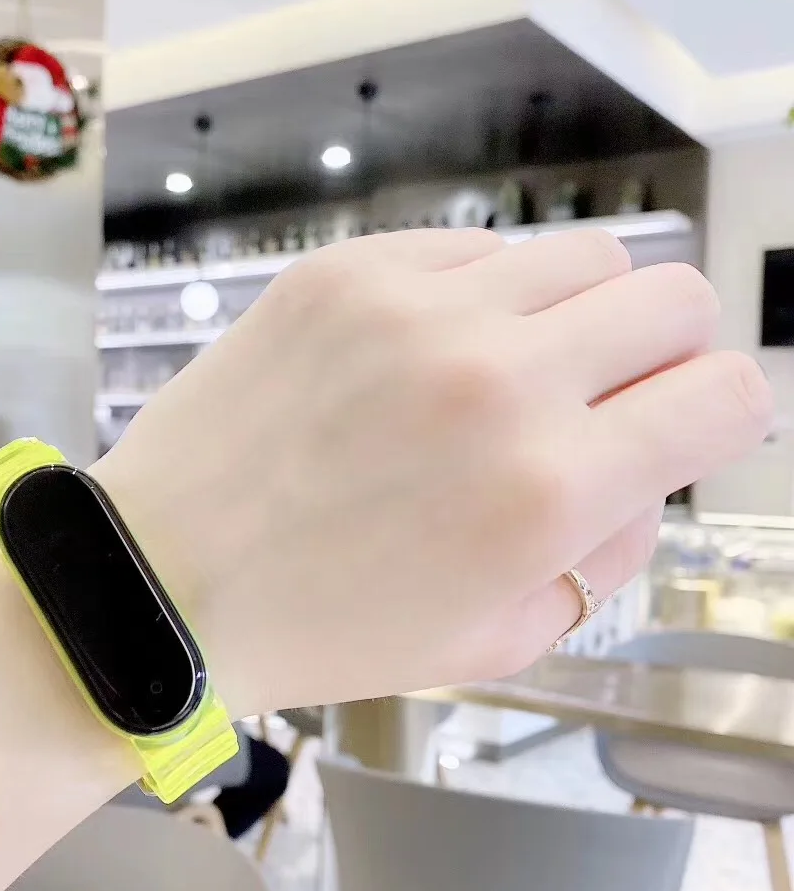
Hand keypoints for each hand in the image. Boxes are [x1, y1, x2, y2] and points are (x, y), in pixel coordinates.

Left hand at [93, 229, 770, 711]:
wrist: (164, 579)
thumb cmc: (319, 628)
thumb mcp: (491, 641)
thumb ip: (598, 555)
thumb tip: (637, 472)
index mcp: (546, 493)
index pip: (725, 396)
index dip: (715, 417)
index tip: (677, 430)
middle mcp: (496, 382)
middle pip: (674, 298)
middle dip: (661, 355)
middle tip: (602, 400)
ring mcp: (415, 310)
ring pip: (581, 256)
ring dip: (573, 315)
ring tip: (508, 374)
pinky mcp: (346, 273)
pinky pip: (471, 249)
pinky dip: (478, 295)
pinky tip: (425, 352)